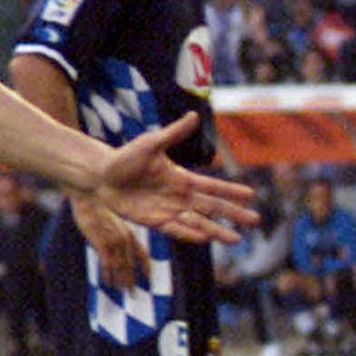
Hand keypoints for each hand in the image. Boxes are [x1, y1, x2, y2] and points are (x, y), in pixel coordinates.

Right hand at [71, 194, 147, 289]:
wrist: (89, 195)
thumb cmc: (95, 204)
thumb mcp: (109, 219)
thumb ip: (111, 230)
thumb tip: (108, 240)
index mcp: (128, 232)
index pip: (140, 254)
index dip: (144, 266)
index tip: (148, 277)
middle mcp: (124, 239)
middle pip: (130, 264)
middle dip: (131, 279)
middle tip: (132, 293)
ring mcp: (114, 242)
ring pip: (120, 267)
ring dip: (120, 280)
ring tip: (121, 291)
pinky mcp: (102, 243)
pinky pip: (107, 264)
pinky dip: (107, 275)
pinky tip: (107, 282)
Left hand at [96, 112, 258, 243]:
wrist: (100, 175)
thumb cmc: (125, 158)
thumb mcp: (151, 144)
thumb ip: (174, 133)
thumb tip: (194, 115)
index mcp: (182, 178)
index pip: (212, 186)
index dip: (231, 191)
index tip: (251, 195)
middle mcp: (179, 196)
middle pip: (211, 207)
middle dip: (233, 214)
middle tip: (255, 221)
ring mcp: (168, 210)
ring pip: (198, 222)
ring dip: (216, 230)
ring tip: (235, 240)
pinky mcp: (153, 221)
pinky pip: (175, 229)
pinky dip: (189, 234)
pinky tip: (204, 239)